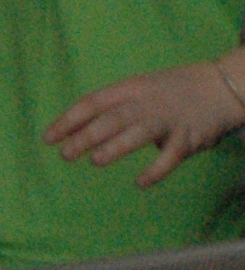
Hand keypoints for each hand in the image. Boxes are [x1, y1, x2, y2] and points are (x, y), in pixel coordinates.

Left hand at [44, 57, 244, 186]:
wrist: (221, 86)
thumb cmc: (169, 91)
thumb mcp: (138, 90)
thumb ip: (111, 108)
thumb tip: (74, 130)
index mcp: (129, 89)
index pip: (92, 102)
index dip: (69, 120)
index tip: (47, 138)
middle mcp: (146, 103)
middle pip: (112, 119)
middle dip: (86, 136)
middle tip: (65, 154)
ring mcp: (168, 120)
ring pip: (138, 133)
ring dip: (116, 147)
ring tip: (95, 161)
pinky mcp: (189, 137)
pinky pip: (171, 156)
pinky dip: (156, 170)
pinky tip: (139, 183)